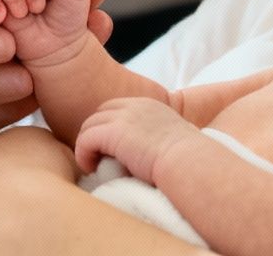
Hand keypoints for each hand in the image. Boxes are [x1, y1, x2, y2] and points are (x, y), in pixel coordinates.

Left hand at [74, 96, 198, 183]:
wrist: (189, 162)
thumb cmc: (188, 160)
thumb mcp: (175, 138)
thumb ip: (161, 137)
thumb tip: (156, 152)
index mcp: (149, 105)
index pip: (116, 107)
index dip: (108, 126)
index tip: (109, 147)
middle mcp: (134, 107)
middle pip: (100, 113)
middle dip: (94, 132)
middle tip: (96, 155)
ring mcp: (123, 118)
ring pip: (89, 125)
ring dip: (87, 144)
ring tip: (92, 164)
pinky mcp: (113, 133)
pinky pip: (85, 139)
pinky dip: (83, 154)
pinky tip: (90, 167)